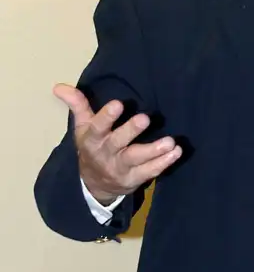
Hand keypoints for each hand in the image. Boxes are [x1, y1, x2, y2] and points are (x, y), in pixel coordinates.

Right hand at [54, 83, 180, 203]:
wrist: (95, 185)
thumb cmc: (94, 146)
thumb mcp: (83, 127)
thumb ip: (78, 105)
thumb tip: (59, 86)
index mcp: (92, 139)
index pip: (96, 127)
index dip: (106, 117)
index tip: (118, 103)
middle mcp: (105, 153)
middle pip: (117, 142)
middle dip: (130, 131)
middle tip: (145, 118)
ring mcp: (120, 168)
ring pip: (136, 158)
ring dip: (154, 150)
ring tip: (170, 141)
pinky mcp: (134, 179)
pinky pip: (150, 172)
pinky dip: (164, 162)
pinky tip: (176, 152)